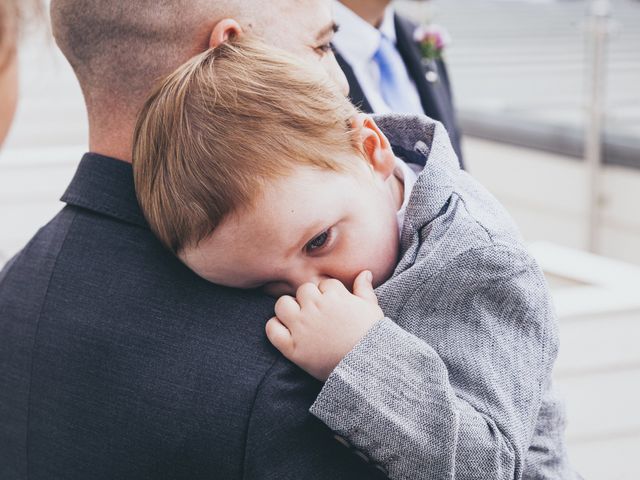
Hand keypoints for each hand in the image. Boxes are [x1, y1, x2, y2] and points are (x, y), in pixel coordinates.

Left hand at [265, 271, 383, 380]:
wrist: (367, 367)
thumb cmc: (371, 337)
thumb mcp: (372, 309)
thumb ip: (364, 288)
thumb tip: (365, 272)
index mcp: (334, 296)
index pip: (324, 284)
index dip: (329, 294)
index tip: (334, 306)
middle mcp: (315, 308)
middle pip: (303, 290)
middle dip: (310, 299)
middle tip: (318, 313)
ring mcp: (301, 327)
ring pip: (282, 304)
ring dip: (289, 309)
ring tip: (300, 319)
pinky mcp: (292, 347)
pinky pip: (272, 329)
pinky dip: (275, 328)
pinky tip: (287, 332)